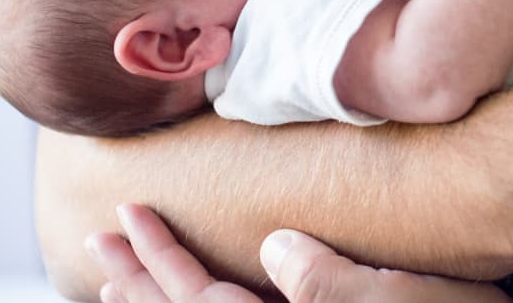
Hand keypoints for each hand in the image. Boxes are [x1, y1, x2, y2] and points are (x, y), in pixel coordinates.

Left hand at [88, 204, 509, 302]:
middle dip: (140, 282)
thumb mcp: (412, 298)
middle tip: (101, 243)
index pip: (201, 302)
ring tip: (124, 277)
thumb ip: (338, 283)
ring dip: (160, 300)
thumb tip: (276, 248)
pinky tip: (203, 297)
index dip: (157, 261)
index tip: (123, 217)